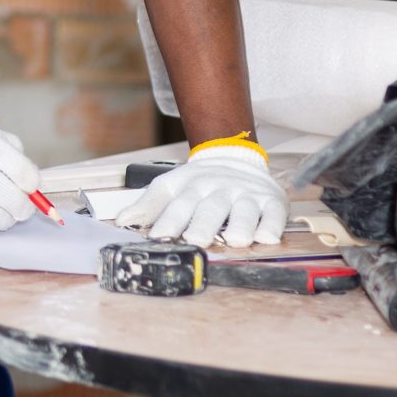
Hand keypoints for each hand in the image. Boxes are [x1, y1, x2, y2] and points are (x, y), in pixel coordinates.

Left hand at [114, 142, 285, 247]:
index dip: (168, 222)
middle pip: (211, 209)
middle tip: (196, 240)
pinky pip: (274, 213)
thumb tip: (122, 221)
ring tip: (237, 240)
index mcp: (192, 188)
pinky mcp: (271, 201)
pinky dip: (272, 225)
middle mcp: (220, 190)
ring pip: (244, 210)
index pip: (178, 206)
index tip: (158, 238)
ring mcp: (247, 195)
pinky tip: (267, 236)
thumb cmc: (200, 182)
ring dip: (241, 225)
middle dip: (203, 225)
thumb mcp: (170, 187)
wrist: (236, 156)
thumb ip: (148, 205)